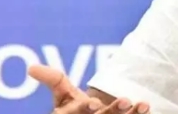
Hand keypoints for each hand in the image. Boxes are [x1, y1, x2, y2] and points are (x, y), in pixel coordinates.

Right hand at [28, 64, 150, 113]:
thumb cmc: (76, 109)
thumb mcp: (63, 95)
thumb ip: (54, 80)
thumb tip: (30, 67)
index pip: (73, 113)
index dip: (83, 109)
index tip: (94, 103)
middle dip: (111, 111)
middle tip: (125, 101)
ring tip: (141, 103)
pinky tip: (147, 107)